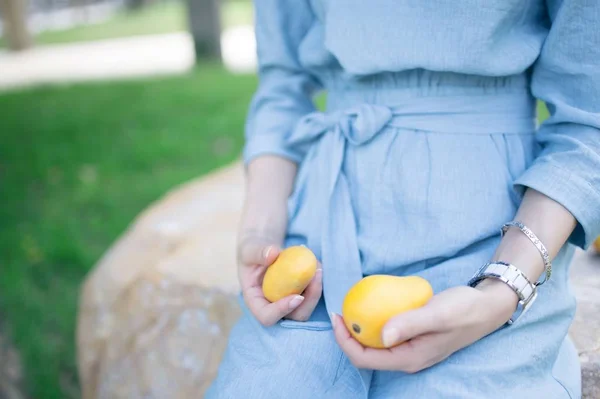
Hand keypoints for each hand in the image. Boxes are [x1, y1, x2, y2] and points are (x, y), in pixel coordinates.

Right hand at [238, 233, 322, 326]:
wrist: (261, 251)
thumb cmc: (250, 253)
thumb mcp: (249, 250)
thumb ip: (258, 253)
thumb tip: (273, 253)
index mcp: (255, 302)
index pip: (267, 316)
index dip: (282, 311)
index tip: (298, 297)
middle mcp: (272, 307)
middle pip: (294, 316)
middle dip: (310, 299)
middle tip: (316, 274)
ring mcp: (287, 303)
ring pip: (306, 307)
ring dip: (316, 290)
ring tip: (317, 266)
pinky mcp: (299, 295)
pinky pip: (311, 295)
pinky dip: (317, 281)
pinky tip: (317, 263)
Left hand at [331, 280, 517, 371]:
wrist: (487, 306)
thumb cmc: (464, 309)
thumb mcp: (438, 314)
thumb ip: (410, 323)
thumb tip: (383, 335)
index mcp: (410, 358)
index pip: (366, 359)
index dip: (345, 341)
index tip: (337, 317)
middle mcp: (408, 358)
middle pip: (367, 355)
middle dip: (348, 336)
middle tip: (340, 310)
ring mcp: (411, 349)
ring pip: (375, 346)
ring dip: (360, 329)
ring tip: (351, 306)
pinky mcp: (414, 338)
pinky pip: (386, 334)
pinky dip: (374, 322)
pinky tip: (371, 303)